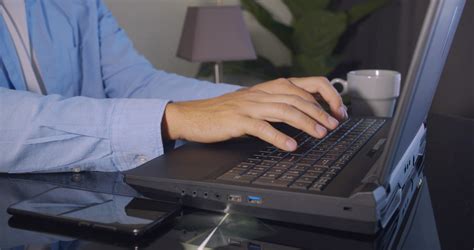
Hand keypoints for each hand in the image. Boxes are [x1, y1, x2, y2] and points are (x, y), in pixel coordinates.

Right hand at [162, 77, 347, 150]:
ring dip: (306, 122)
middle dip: (320, 111)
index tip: (337, 111)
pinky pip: (262, 127)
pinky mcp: (238, 120)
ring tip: (320, 134)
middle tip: (333, 126)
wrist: (195, 115)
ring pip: (284, 110)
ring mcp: (250, 106)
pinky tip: (291, 145)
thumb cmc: (226, 112)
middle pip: (298, 97)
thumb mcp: (256, 103)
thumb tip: (307, 113)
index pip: (305, 84)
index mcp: (269, 87)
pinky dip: (279, 136)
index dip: (325, 96)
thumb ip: (278, 104)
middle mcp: (262, 93)